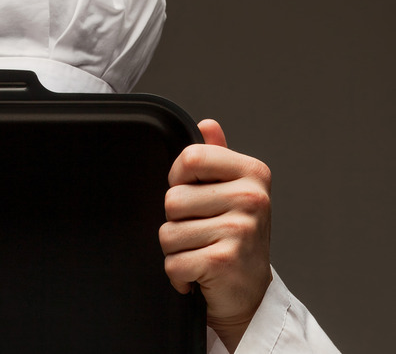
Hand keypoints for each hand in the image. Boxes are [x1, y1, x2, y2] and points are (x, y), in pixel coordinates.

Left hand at [159, 119, 272, 351]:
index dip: (178, 179)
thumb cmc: (236, 240)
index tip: (193, 196)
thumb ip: (216, 157)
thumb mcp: (231, 192)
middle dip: (176, 222)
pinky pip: (173, 263)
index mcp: (252, 174)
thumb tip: (207, 125)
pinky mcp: (224, 262)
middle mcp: (251, 199)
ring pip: (167, 234)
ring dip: (176, 251)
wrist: (250, 294)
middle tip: (202, 233)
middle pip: (172, 199)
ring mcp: (240, 230)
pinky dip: (179, 276)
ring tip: (202, 253)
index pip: (190, 157)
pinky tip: (200, 275)